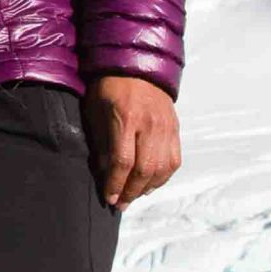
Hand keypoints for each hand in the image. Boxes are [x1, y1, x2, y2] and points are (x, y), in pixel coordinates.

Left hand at [83, 75, 181, 209]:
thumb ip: (100, 142)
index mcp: (125, 119)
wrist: (138, 67)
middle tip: (120, 204)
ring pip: (162, 169)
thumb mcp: (95, 111)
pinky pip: (173, 161)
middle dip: (131, 191)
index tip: (108, 198)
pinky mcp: (176, 130)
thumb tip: (104, 173)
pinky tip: (149, 184)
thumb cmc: (108, 88)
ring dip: (147, 188)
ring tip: (132, 196)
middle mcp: (150, 126)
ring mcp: (166, 129)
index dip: (115, 183)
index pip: (122, 161)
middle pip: (145, 169)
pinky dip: (162, 177)